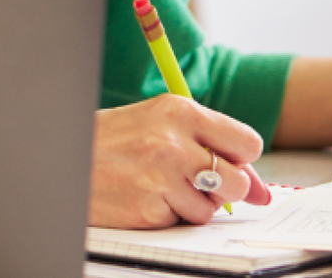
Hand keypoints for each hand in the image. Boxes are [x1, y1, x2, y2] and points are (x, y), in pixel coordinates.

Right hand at [89, 94, 271, 228]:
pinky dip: (167, 214)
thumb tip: (264, 192)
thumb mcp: (163, 125)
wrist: (67, 156)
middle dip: (225, 188)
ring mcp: (159, 177)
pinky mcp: (147, 209)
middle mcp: (172, 142)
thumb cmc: (118, 139)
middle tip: (196, 179)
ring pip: (210, 208)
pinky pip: (180, 221)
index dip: (240, 159)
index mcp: (180, 111)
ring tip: (160, 184)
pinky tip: (145, 196)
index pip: (247, 142)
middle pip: (238, 181)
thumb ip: (214, 148)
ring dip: (192, 203)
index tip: (226, 161)